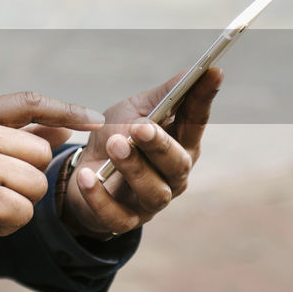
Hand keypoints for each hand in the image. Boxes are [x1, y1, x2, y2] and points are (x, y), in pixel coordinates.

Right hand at [0, 92, 103, 278]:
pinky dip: (8, 225)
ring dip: (18, 205)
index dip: (66, 110)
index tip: (95, 118)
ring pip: (36, 184)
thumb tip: (64, 128)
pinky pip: (24, 211)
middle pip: (41, 152)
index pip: (28, 101)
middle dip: (28, 180)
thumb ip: (18, 138)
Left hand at [63, 67, 222, 238]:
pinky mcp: (125, 221)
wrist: (81, 175)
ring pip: (153, 191)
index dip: (204, 98)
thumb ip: (162, 96)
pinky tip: (87, 177)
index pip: (197, 121)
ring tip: (114, 145)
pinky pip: (116, 214)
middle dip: (160, 145)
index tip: (211, 71)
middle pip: (177, 163)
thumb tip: (195, 71)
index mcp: (180, 145)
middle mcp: (173, 176)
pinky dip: (100, 196)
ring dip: (134, 168)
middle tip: (140, 128)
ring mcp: (151, 202)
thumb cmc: (114, 138)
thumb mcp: (133, 111)